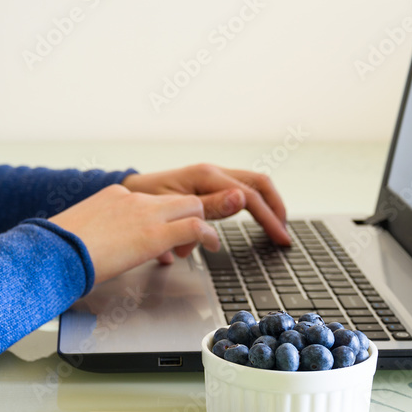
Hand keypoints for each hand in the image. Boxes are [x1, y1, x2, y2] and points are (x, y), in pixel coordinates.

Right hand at [48, 184, 220, 283]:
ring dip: (202, 223)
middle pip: (177, 197)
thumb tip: (90, 252)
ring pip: (192, 205)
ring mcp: (145, 213)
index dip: (161, 218)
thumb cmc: (57, 248)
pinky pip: (194, 227)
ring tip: (207, 242)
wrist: (53, 250)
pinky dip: (208, 236)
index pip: (149, 201)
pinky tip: (213, 245)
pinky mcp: (155, 234)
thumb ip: (94, 237)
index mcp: (113, 196)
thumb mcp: (78, 234)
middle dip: (190, 214)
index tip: (161, 232)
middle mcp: (132, 198)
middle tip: (191, 236)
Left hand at [121, 164, 290, 245]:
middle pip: (259, 183)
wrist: (127, 193)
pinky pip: (238, 190)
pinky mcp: (208, 183)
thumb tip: (242, 199)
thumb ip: (209, 206)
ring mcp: (211, 176)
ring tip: (276, 228)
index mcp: (206, 176)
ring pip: (252, 185)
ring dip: (266, 206)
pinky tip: (257, 220)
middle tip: (285, 234)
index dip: (269, 218)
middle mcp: (212, 172)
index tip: (281, 239)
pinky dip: (252, 205)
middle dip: (276, 208)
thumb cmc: (143, 201)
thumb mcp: (175, 207)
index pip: (251, 196)